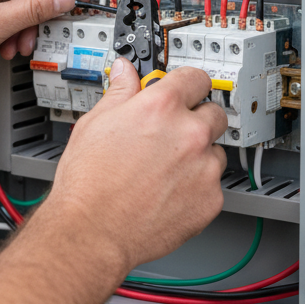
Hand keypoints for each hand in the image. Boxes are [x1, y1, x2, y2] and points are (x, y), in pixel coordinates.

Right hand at [41, 60, 227, 278]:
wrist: (93, 230)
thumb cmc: (88, 182)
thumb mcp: (95, 122)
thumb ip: (118, 92)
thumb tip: (125, 73)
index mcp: (161, 107)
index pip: (195, 77)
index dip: (187, 83)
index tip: (184, 89)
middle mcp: (189, 134)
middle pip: (214, 112)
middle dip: (197, 117)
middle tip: (173, 131)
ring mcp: (204, 168)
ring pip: (216, 150)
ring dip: (199, 154)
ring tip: (167, 168)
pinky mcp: (210, 200)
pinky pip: (213, 184)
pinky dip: (197, 186)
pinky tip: (169, 191)